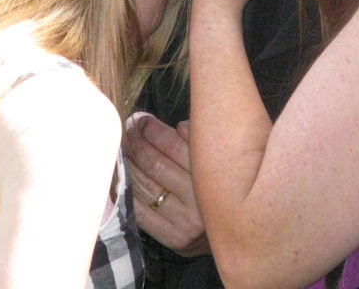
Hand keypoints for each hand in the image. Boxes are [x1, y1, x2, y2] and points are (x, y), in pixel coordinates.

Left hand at [125, 112, 209, 256]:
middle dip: (137, 143)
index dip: (153, 130)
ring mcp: (187, 222)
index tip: (141, 120)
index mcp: (215, 174)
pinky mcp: (175, 239)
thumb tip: (178, 127)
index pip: (174, 146)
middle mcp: (201, 200)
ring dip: (129, 164)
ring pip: (146, 186)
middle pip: (156, 165)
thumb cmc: (222, 186)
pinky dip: (127, 192)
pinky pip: (141, 212)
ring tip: (123, 149)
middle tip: (128, 131)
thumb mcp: (221, 157)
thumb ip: (200, 140)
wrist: (236, 231)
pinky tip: (122, 177)